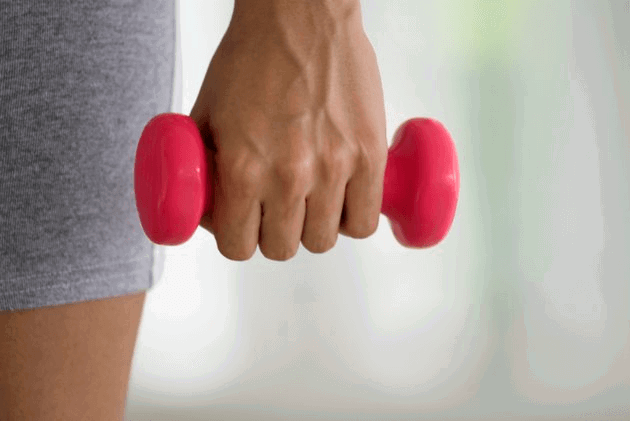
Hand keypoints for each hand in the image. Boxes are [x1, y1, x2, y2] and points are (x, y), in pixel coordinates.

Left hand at [189, 3, 387, 260]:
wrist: (300, 14)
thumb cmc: (251, 56)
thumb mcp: (206, 111)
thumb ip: (202, 163)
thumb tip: (203, 203)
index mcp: (244, 168)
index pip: (239, 246)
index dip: (238, 239)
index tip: (244, 226)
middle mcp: (289, 176)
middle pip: (283, 248)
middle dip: (275, 234)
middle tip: (277, 210)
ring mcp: (334, 167)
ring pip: (324, 240)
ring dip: (313, 228)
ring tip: (311, 203)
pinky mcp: (369, 155)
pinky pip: (364, 220)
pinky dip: (352, 219)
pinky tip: (343, 201)